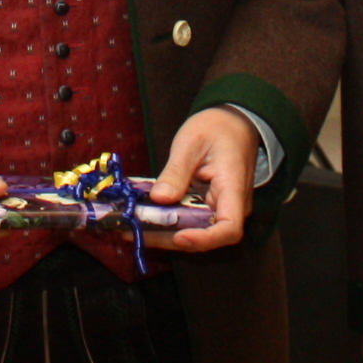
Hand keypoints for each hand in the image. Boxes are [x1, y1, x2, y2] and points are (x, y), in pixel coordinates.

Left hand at [144, 109, 257, 251]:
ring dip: (163, 232)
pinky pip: (188, 220)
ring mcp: (219, 208)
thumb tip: (160, 199)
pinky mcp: (207, 206)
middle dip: (169, 238)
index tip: (177, 236)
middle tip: (134, 232)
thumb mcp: (191, 142)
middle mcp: (231, 206)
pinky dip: (166, 221)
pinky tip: (141, 218)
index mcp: (233, 188)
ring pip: (193, 231)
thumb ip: (176, 171)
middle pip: (205, 236)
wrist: (233, 123)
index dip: (203, 239)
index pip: (228, 229)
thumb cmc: (217, 128)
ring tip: (129, 228)